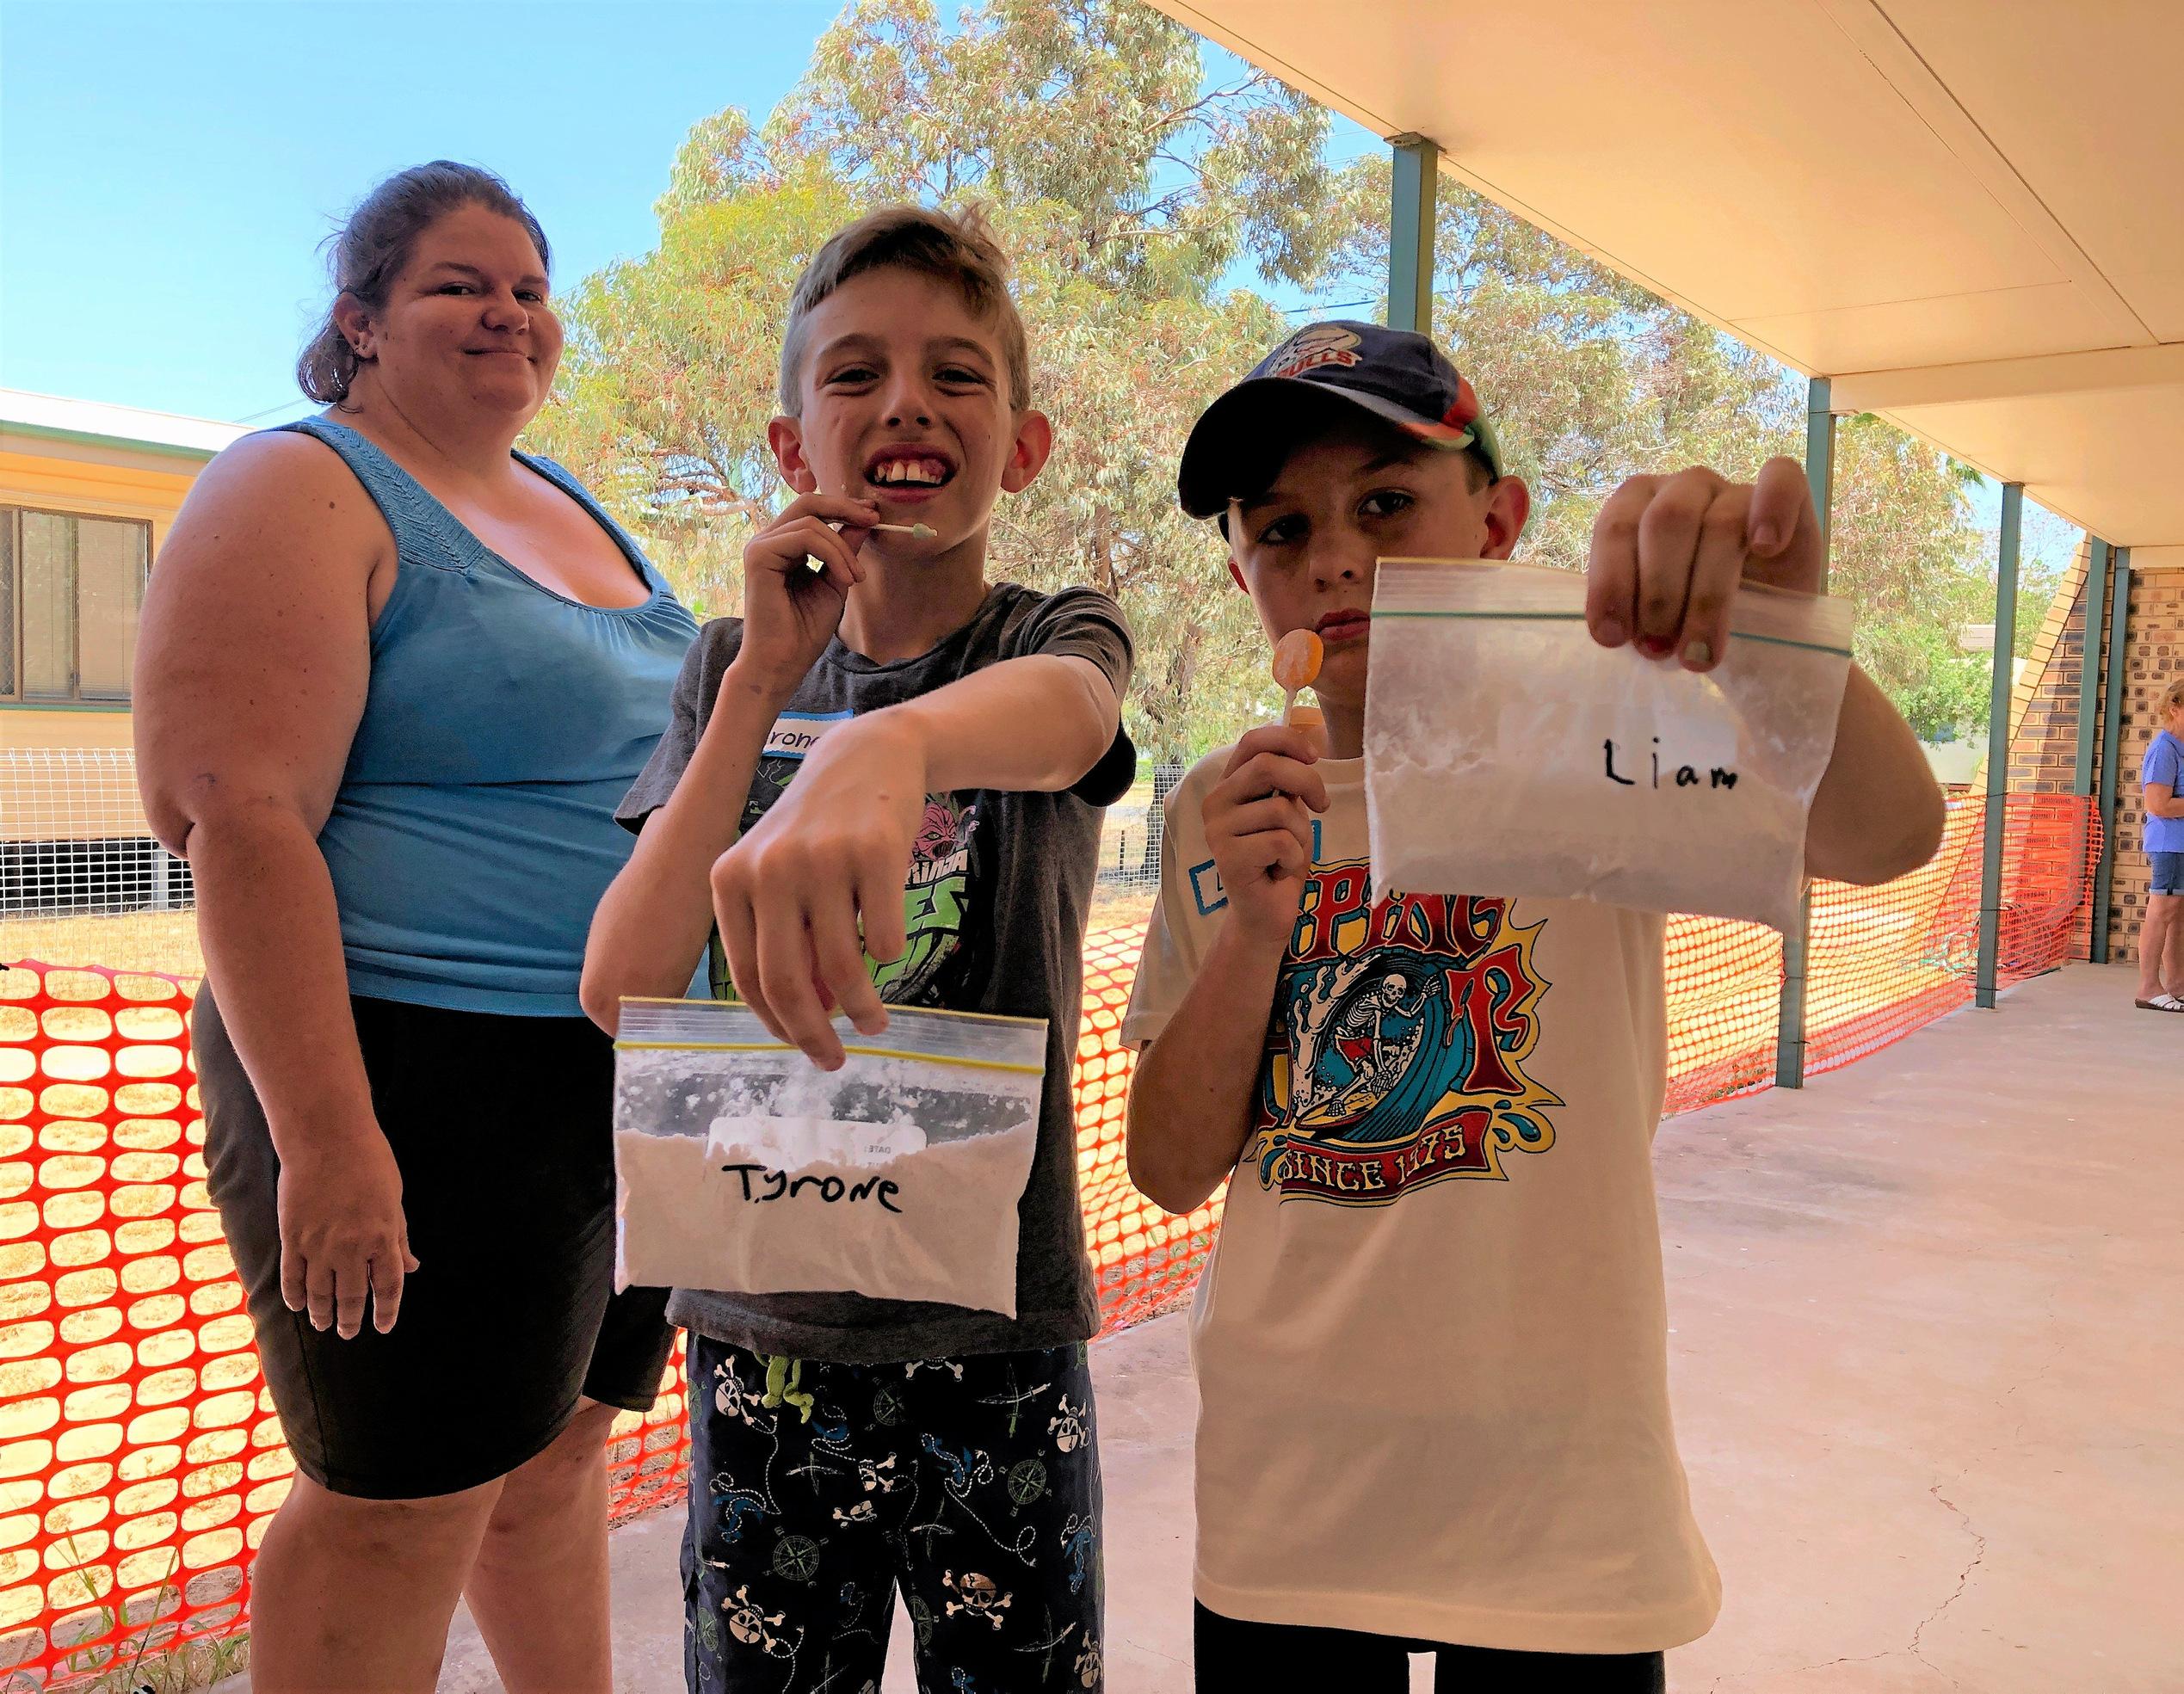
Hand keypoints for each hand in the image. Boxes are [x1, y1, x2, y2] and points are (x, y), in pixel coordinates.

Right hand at [276, 1128, 417, 1338]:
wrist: (327, 1138)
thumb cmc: (369, 1162)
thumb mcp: (394, 1200)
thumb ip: (399, 1237)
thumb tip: (412, 1267)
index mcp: (384, 1237)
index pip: (387, 1287)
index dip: (386, 1311)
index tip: (383, 1326)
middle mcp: (352, 1248)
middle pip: (351, 1296)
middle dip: (351, 1319)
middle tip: (349, 1332)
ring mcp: (319, 1245)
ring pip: (319, 1293)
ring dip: (322, 1313)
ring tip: (323, 1325)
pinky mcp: (293, 1237)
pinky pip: (292, 1277)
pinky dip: (295, 1296)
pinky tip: (299, 1305)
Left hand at [711, 714, 924, 1067]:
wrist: (868, 756)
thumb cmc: (820, 831)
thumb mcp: (781, 877)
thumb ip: (781, 941)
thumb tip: (808, 1017)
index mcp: (730, 878)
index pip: (748, 976)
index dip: (778, 1024)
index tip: (804, 1050)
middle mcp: (768, 867)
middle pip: (787, 980)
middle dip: (814, 1034)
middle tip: (835, 1060)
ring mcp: (821, 858)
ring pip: (842, 966)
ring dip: (863, 1009)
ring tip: (877, 1022)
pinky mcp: (874, 851)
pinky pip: (884, 937)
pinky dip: (890, 957)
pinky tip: (890, 948)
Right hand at [736, 492, 877, 693]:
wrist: (784, 662)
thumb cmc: (805, 630)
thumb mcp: (836, 582)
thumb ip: (845, 550)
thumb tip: (864, 520)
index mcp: (784, 546)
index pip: (813, 511)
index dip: (844, 508)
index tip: (873, 516)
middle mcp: (768, 541)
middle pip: (808, 502)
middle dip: (845, 508)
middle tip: (873, 520)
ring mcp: (760, 546)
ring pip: (812, 522)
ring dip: (843, 549)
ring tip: (856, 578)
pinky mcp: (759, 556)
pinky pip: (805, 537)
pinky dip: (833, 554)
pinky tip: (844, 579)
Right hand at [1204, 726, 1327, 945]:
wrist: (1266, 912)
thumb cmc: (1280, 859)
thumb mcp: (1288, 811)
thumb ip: (1288, 782)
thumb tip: (1309, 746)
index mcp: (1230, 784)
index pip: (1252, 741)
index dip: (1287, 740)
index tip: (1315, 756)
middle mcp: (1215, 801)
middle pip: (1267, 766)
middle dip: (1307, 782)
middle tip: (1322, 805)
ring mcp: (1217, 829)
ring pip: (1279, 809)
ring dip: (1300, 833)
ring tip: (1288, 853)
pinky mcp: (1227, 856)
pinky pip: (1280, 842)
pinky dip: (1293, 858)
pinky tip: (1279, 871)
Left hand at [1585, 456, 1822, 670]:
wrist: (1756, 641)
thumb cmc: (1689, 626)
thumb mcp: (1647, 624)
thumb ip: (1626, 613)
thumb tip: (1612, 631)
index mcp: (1636, 507)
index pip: (1617, 527)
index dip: (1612, 582)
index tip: (1612, 637)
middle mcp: (1682, 490)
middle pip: (1667, 521)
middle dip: (1659, 593)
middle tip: (1659, 648)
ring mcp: (1734, 489)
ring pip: (1721, 523)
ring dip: (1708, 596)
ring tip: (1701, 652)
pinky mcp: (1788, 497)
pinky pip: (1781, 481)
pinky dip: (1772, 510)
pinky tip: (1765, 548)